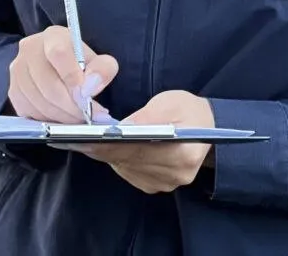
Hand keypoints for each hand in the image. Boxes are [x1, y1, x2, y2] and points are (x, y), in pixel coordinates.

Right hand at [7, 25, 117, 123]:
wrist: (60, 66)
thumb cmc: (80, 62)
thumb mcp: (100, 60)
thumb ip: (103, 69)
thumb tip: (89, 88)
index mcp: (53, 36)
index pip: (59, 54)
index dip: (73, 78)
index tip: (87, 96)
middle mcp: (29, 50)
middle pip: (48, 84)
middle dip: (71, 106)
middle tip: (88, 115)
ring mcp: (17, 71)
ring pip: (39, 101)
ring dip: (62, 116)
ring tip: (79, 118)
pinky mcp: (13, 92)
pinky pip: (29, 112)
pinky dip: (49, 119)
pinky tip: (63, 118)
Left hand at [65, 90, 214, 193]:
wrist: (209, 129)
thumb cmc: (191, 111)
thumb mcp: (172, 102)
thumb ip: (147, 116)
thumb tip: (119, 127)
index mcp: (183, 153)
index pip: (138, 149)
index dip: (111, 143)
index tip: (88, 138)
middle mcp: (174, 174)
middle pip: (128, 161)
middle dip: (103, 148)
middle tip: (78, 138)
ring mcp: (165, 183)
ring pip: (125, 168)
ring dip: (108, 155)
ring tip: (90, 141)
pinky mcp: (157, 186)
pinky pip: (129, 173)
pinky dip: (118, 160)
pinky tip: (109, 148)